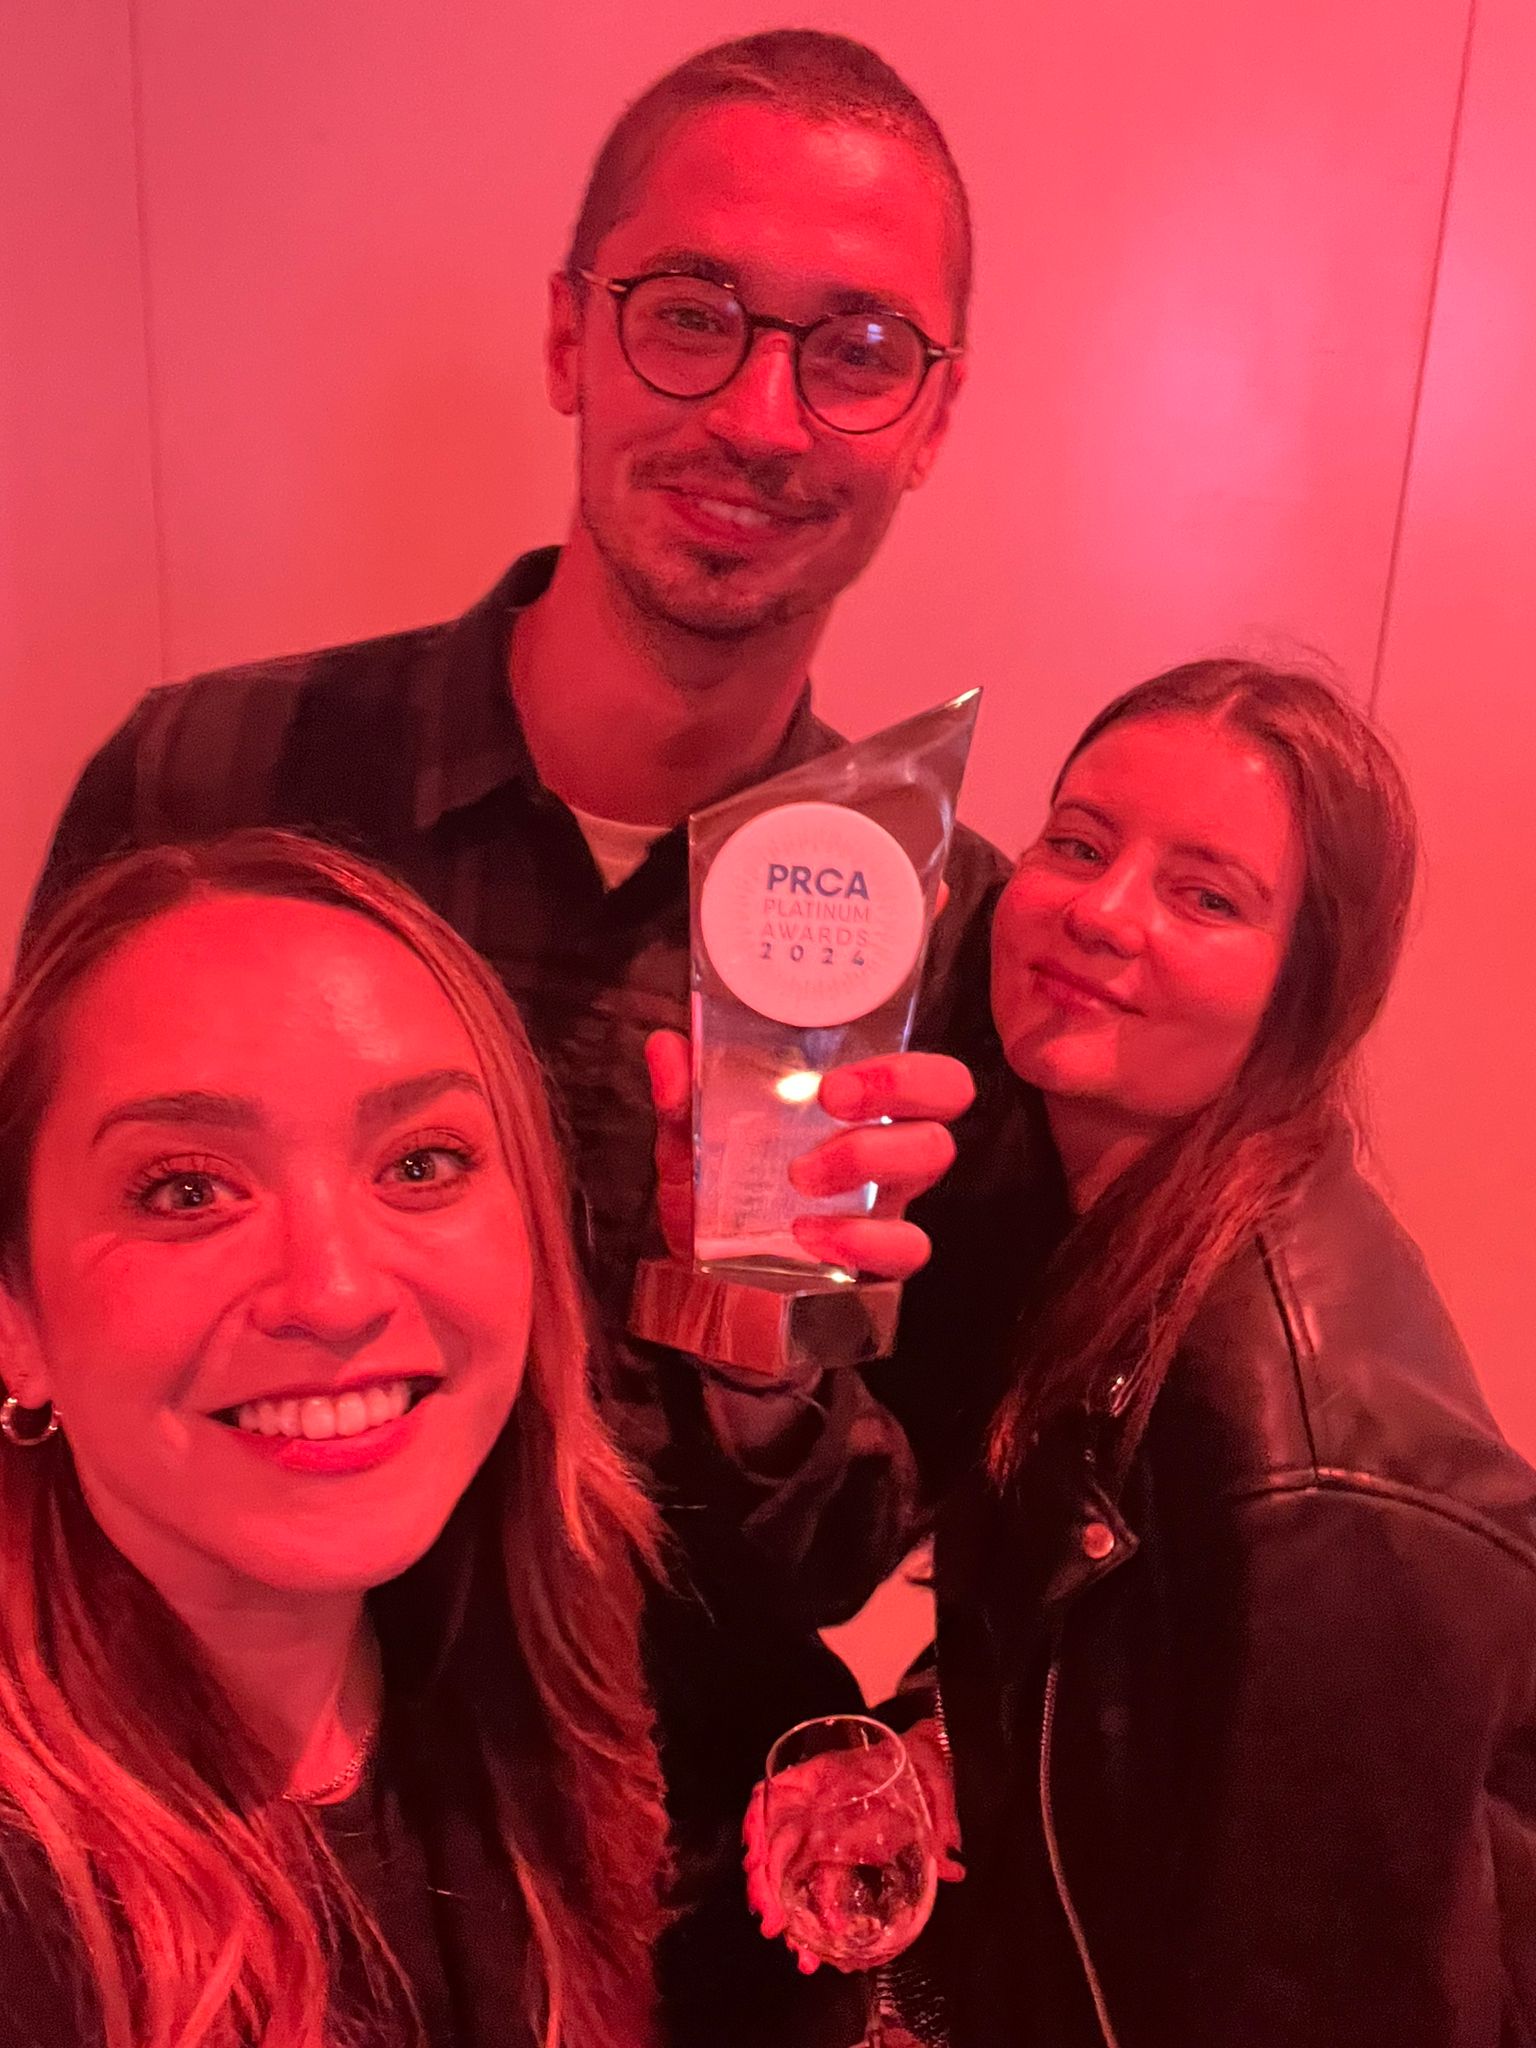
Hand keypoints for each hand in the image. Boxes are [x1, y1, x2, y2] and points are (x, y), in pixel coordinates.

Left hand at [644, 1031, 974, 1275]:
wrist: (708, 1297)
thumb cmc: (716, 1205)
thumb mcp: (690, 1149)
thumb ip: (679, 1102)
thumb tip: (667, 1047)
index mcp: (851, 1106)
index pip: (913, 1058)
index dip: (901, 1056)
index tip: (831, 1077)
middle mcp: (884, 1144)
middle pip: (948, 1092)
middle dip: (901, 1082)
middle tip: (832, 1099)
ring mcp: (888, 1201)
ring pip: (932, 1154)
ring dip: (869, 1151)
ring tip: (801, 1176)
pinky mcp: (881, 1260)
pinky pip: (907, 1246)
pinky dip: (862, 1236)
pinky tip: (810, 1236)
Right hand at [742, 1721, 963, 1973]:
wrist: (928, 1757)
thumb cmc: (919, 1758)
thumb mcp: (932, 1780)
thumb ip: (940, 1822)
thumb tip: (952, 1867)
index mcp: (827, 1778)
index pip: (777, 1797)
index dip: (757, 1825)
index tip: (754, 1857)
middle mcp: (816, 1807)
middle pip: (775, 1844)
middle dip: (766, 1886)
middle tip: (773, 1924)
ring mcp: (825, 1833)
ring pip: (791, 1872)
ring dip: (787, 1912)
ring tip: (801, 1954)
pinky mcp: (840, 1854)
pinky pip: (818, 1885)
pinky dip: (816, 1914)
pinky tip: (819, 1945)